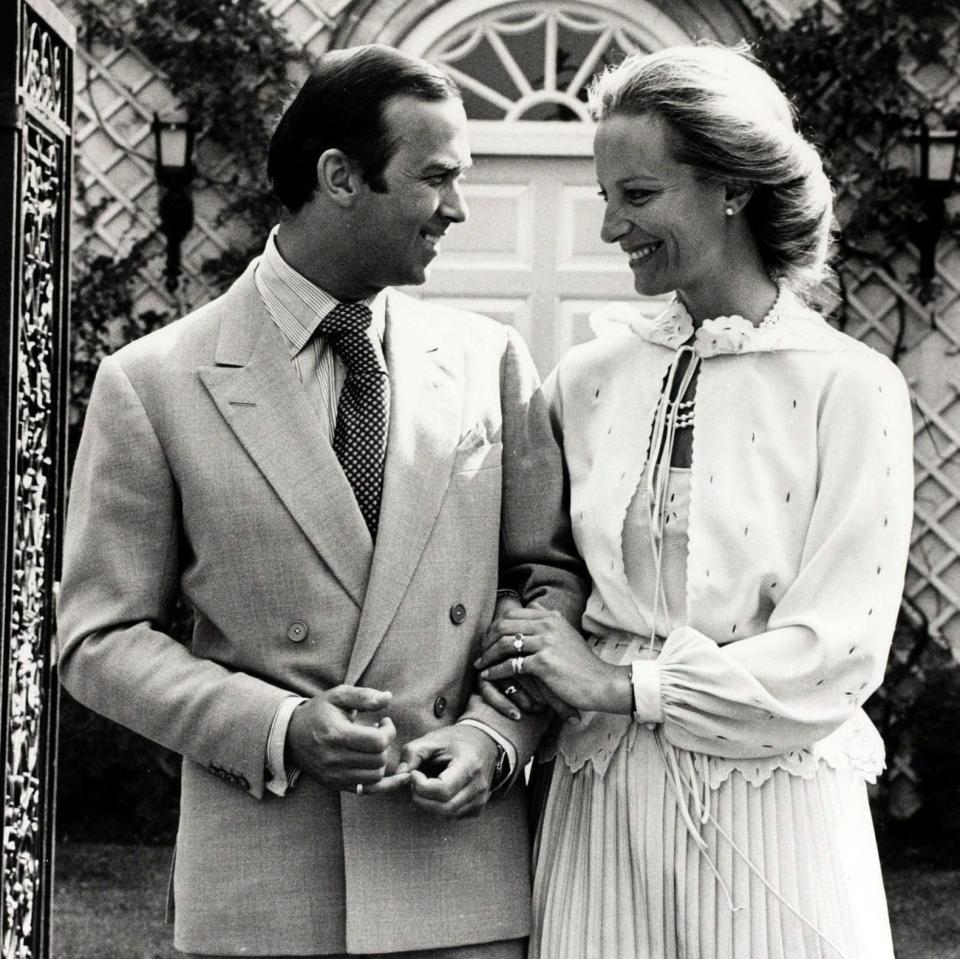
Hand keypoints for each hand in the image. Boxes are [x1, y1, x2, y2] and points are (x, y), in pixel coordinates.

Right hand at [285, 685, 409, 792]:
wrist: (290, 735)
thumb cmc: (318, 712)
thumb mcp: (338, 696)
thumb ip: (364, 696)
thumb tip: (388, 697)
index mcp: (337, 735)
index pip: (377, 742)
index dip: (389, 731)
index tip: (384, 721)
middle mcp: (334, 759)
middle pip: (378, 759)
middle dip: (385, 744)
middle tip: (379, 733)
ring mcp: (334, 775)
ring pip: (375, 776)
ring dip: (381, 760)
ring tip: (373, 747)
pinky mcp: (335, 784)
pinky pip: (367, 790)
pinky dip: (382, 783)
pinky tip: (393, 775)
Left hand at [398, 724, 499, 817]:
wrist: (484, 743)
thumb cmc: (455, 740)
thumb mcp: (432, 739)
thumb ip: (412, 753)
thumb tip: (399, 775)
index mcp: (469, 765)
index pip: (443, 790)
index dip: (421, 785)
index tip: (414, 773)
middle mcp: (478, 786)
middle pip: (444, 808)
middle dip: (421, 798)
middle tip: (415, 782)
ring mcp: (480, 800)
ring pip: (447, 815)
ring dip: (428, 804)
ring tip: (425, 786)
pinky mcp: (477, 808)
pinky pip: (452, 816)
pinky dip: (438, 807)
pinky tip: (437, 792)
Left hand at [476, 608, 631, 714]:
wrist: (600, 682)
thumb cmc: (581, 664)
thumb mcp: (566, 634)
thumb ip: (549, 620)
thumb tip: (533, 606)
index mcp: (551, 617)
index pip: (513, 614)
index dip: (495, 627)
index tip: (487, 640)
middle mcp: (548, 625)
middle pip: (504, 625)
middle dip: (487, 640)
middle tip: (480, 653)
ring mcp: (546, 642)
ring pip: (504, 644)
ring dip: (487, 656)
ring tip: (480, 666)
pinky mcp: (543, 662)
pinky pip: (511, 664)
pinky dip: (495, 671)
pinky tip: (489, 677)